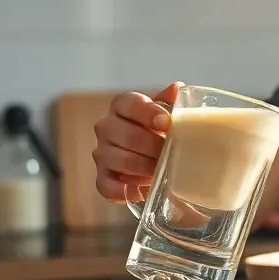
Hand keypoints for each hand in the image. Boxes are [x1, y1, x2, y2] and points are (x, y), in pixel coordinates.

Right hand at [93, 82, 180, 203]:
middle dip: (152, 146)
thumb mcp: (165, 112)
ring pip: (120, 161)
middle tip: (172, 154)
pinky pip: (107, 187)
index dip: (148, 113)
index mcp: (121, 105)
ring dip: (144, 169)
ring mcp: (101, 153)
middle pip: (126, 135)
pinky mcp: (102, 177)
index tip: (166, 123)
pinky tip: (142, 191)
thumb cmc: (159, 129)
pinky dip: (126, 191)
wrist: (151, 154)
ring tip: (163, 172)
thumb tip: (177, 88)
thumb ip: (169, 101)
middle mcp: (106, 127)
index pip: (129, 104)